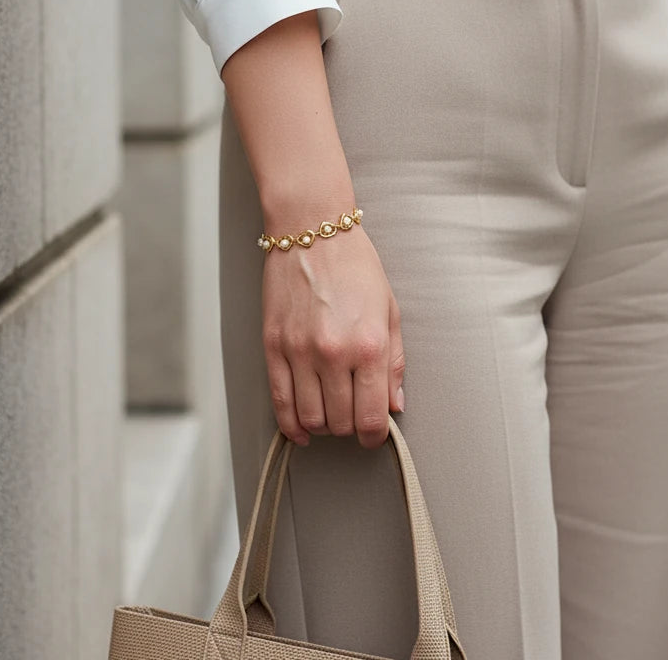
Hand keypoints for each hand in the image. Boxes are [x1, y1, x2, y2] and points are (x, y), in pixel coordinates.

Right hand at [261, 225, 405, 450]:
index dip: (373, 435)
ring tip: (330, 414)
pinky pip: (280, 401)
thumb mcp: (389, 311)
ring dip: (323, 426)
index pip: (370, 418)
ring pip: (309, 418)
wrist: (313, 231)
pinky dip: (292, 424)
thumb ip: (394, 363)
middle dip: (350, 428)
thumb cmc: (355, 266)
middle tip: (354, 415)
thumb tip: (393, 404)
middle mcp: (333, 353)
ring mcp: (300, 351)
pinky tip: (302, 428)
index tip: (373, 434)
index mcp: (368, 345)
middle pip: (340, 422)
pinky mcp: (273, 347)